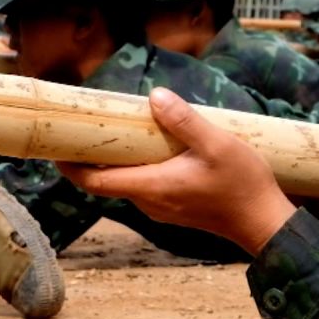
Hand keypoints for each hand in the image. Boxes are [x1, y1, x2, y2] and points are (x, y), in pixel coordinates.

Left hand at [59, 88, 297, 254]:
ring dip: (117, 159)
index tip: (53, 143)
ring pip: (126, 181)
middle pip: (105, 180)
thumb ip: (184, 121)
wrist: (265, 222)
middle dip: (90, 154)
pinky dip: (137, 165)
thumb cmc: (243, 185)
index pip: (92, 181)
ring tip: (119, 128)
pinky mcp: (175, 207)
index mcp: (151, 186)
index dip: (68, 164)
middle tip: (84, 124)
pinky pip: (145, 184)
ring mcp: (162, 207)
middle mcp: (150, 201)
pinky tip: (152, 145)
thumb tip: (155, 96)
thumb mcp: (217, 145)